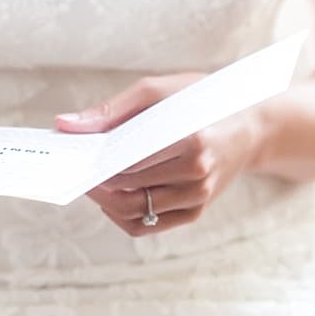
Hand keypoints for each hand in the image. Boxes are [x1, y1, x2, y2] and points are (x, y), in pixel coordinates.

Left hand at [57, 75, 265, 236]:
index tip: (71, 154)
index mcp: (190, 140)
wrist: (250, 125)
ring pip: (133, 211)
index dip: (94, 161)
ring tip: (90, 179)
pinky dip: (121, 214)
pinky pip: (147, 224)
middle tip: (76, 165)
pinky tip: (112, 194)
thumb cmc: (199, 101)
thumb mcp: (158, 91)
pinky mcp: (196, 211)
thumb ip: (111, 110)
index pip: (126, 161)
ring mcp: (198, 197)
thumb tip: (64, 125)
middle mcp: (197, 174)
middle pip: (126, 188)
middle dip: (94, 179)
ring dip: (103, 200)